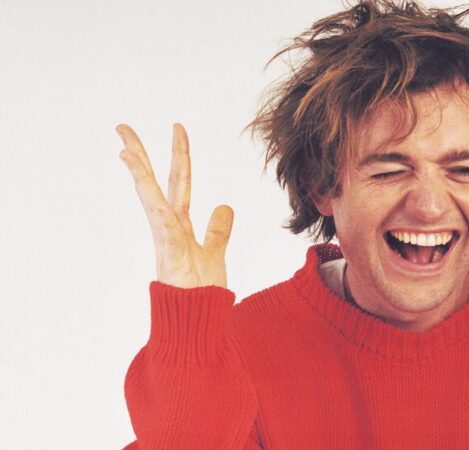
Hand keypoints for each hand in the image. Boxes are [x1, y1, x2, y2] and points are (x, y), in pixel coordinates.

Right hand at [117, 123, 232, 288]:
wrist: (195, 323)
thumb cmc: (201, 292)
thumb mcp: (214, 253)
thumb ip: (217, 230)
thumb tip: (225, 206)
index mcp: (179, 225)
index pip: (178, 182)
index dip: (179, 155)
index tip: (177, 128)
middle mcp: (168, 228)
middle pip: (155, 184)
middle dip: (142, 154)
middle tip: (122, 126)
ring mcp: (166, 240)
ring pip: (151, 200)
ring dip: (139, 175)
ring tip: (125, 148)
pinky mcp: (170, 254)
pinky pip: (163, 226)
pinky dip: (158, 208)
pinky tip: (150, 193)